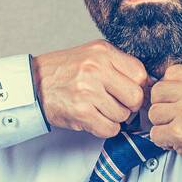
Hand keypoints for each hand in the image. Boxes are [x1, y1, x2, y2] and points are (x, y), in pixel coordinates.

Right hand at [31, 40, 150, 138]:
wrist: (32, 84)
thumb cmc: (63, 71)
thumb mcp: (92, 55)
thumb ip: (119, 65)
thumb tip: (149, 84)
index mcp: (102, 52)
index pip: (140, 74)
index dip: (139, 87)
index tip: (130, 92)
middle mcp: (96, 69)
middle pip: (136, 97)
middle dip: (130, 106)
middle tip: (117, 104)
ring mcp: (88, 91)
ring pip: (123, 116)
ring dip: (114, 118)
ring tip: (99, 109)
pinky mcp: (81, 112)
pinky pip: (110, 129)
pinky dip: (105, 128)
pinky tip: (94, 118)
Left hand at [146, 64, 181, 176]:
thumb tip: (180, 85)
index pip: (172, 72)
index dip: (171, 88)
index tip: (176, 99)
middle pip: (158, 90)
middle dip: (164, 106)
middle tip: (175, 117)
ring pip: (154, 112)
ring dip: (163, 124)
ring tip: (179, 131)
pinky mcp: (179, 131)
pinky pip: (155, 133)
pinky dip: (163, 141)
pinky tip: (177, 143)